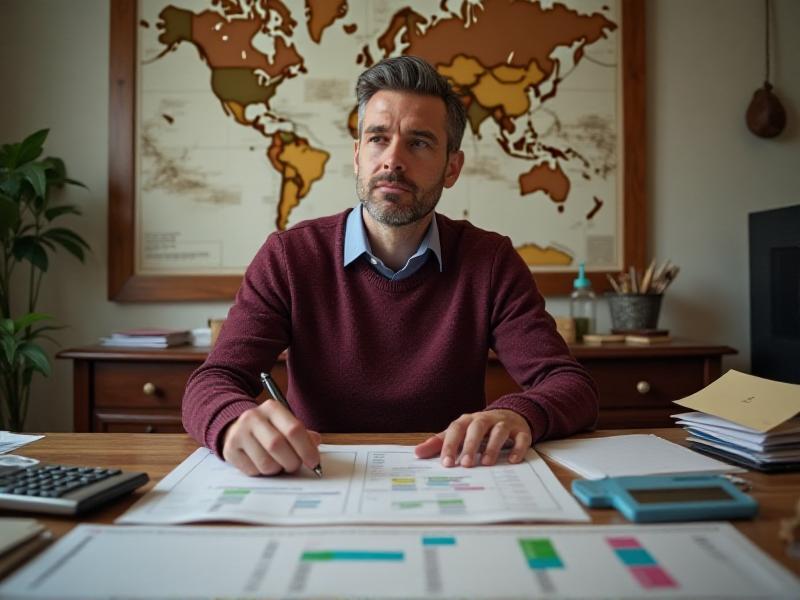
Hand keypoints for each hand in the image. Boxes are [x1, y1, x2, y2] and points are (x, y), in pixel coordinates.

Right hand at [222, 400, 321, 475]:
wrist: (236, 426)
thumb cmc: (268, 429)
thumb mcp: (285, 424)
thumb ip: (303, 434)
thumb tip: (316, 443)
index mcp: (272, 408)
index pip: (293, 429)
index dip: (307, 449)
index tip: (314, 462)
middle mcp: (253, 417)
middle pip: (278, 446)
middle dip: (292, 461)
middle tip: (295, 466)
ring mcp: (239, 433)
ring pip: (266, 462)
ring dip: (277, 469)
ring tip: (278, 464)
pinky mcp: (230, 449)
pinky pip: (252, 471)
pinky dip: (262, 473)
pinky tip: (263, 464)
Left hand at [414, 409, 531, 467]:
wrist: (510, 415)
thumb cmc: (479, 430)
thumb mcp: (459, 434)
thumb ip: (439, 443)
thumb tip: (417, 453)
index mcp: (468, 420)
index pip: (456, 429)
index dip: (450, 445)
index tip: (446, 463)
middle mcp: (485, 419)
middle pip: (477, 428)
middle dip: (471, 445)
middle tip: (465, 464)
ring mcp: (504, 423)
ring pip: (498, 431)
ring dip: (492, 446)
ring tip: (487, 463)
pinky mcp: (521, 430)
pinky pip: (521, 437)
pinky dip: (517, 448)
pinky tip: (512, 461)